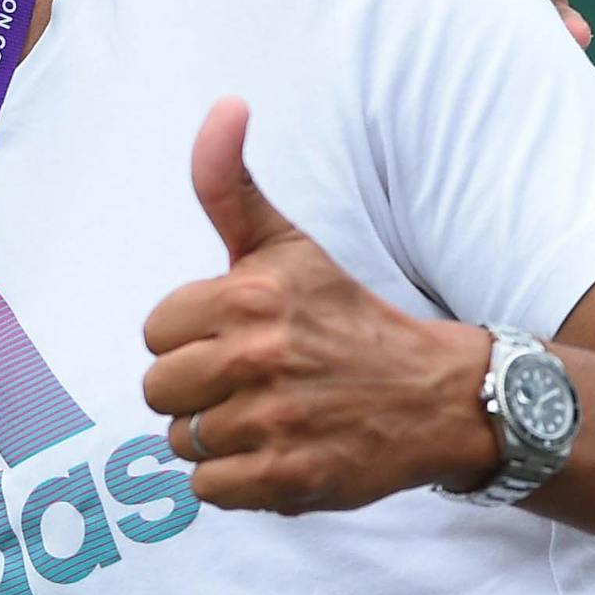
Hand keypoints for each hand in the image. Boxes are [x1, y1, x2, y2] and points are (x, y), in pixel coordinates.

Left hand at [140, 99, 499, 512]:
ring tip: (269, 417)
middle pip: (160, 392)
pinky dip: (236, 480)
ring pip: (183, 442)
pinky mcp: (288, 478)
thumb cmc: (346, 316)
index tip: (236, 338)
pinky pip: (210, 488)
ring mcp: (273, 421)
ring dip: (219, 436)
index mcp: (248, 296)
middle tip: (250, 382)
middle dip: (197, 391)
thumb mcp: (288, 245)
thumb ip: (230, 185)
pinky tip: (278, 451)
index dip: (190, 339)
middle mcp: (258, 357)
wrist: (437, 394)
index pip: (156, 333)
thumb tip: (223, 105)